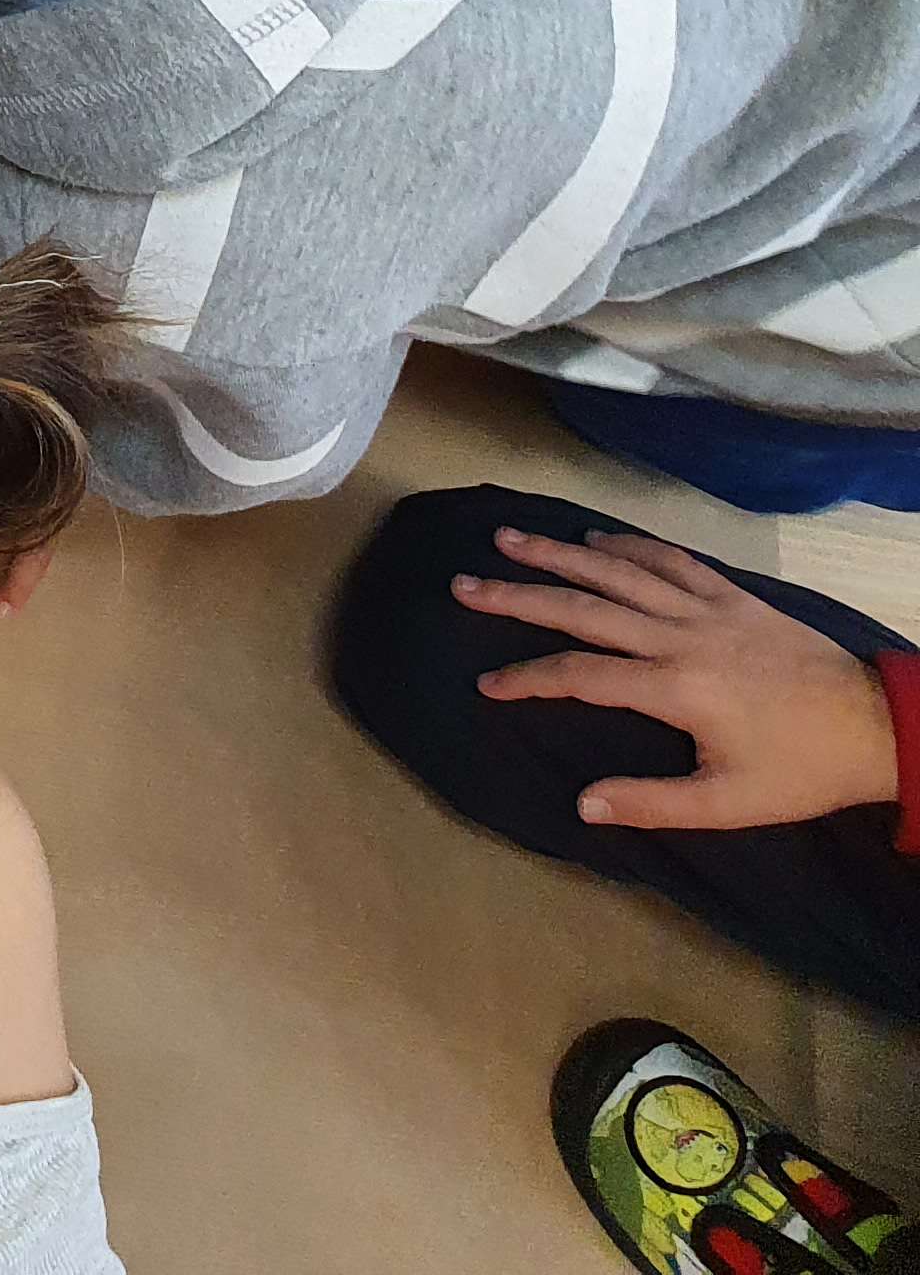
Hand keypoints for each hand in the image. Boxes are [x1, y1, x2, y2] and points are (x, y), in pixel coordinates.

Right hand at [459, 522, 903, 831]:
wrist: (876, 726)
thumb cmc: (800, 770)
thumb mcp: (730, 804)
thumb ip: (653, 803)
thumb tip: (582, 804)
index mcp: (675, 688)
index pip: (581, 674)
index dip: (527, 678)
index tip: (486, 684)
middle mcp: (681, 637)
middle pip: (584, 607)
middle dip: (519, 595)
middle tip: (465, 584)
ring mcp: (708, 609)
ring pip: (620, 572)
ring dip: (559, 553)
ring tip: (508, 538)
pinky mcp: (734, 597)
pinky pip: (671, 560)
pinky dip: (629, 545)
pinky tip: (596, 539)